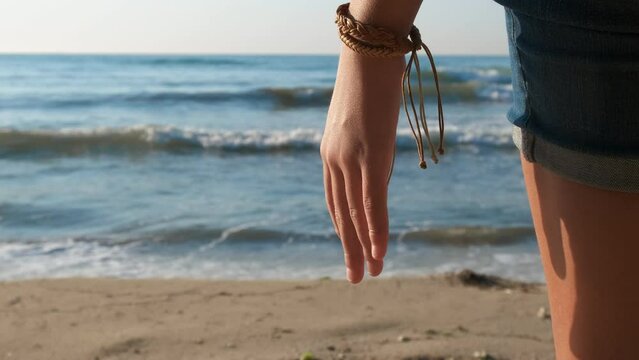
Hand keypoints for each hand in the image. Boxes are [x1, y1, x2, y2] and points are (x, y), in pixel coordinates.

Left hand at [321, 47, 404, 283]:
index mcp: (330, 153)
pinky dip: (376, 229)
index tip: (351, 249)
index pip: (334, 200)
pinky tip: (379, 251)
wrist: (368, 56)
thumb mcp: (362, 122)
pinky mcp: (369, 155)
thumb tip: (377, 172)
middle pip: (340, 213)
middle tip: (355, 277)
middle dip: (348, 248)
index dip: (343, 228)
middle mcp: (334, 160)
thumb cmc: (368, 85)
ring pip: (354, 213)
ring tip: (370, 273)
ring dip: (362, 247)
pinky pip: (371, 201)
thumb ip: (366, 150)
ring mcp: (350, 158)